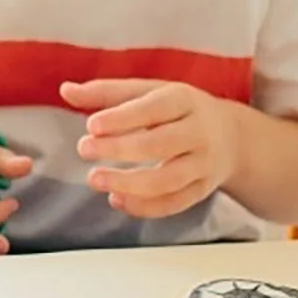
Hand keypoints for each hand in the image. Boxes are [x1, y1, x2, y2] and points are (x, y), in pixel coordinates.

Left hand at [63, 79, 239, 218]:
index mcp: (183, 100)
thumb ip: (106, 92)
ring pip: (168, 180)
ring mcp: (203, 164)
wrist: (232, 136)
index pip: (153, 109)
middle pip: (160, 145)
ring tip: (94, 179)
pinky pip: (175, 203)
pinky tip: (116, 199)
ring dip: (129, 183)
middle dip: (120, 149)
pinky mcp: (202, 190)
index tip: (90, 125)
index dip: (122, 118)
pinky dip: (144, 206)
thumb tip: (66, 90)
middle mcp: (198, 132)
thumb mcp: (148, 91)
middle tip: (84, 149)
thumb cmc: (177, 109)